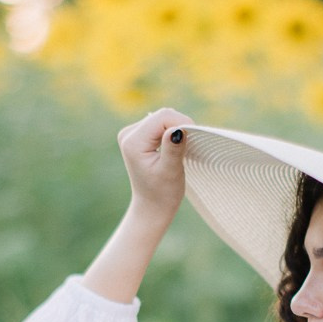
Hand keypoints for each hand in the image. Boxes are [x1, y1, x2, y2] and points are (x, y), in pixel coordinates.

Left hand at [117, 107, 193, 226]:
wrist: (152, 206)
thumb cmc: (162, 193)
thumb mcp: (170, 172)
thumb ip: (173, 149)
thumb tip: (178, 129)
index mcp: (133, 142)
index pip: (163, 117)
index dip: (182, 124)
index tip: (193, 142)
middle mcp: (128, 134)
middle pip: (162, 115)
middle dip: (179, 127)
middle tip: (188, 148)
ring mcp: (132, 134)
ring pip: (163, 118)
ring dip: (176, 130)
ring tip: (180, 151)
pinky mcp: (139, 135)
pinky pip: (161, 124)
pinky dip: (171, 133)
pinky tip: (174, 148)